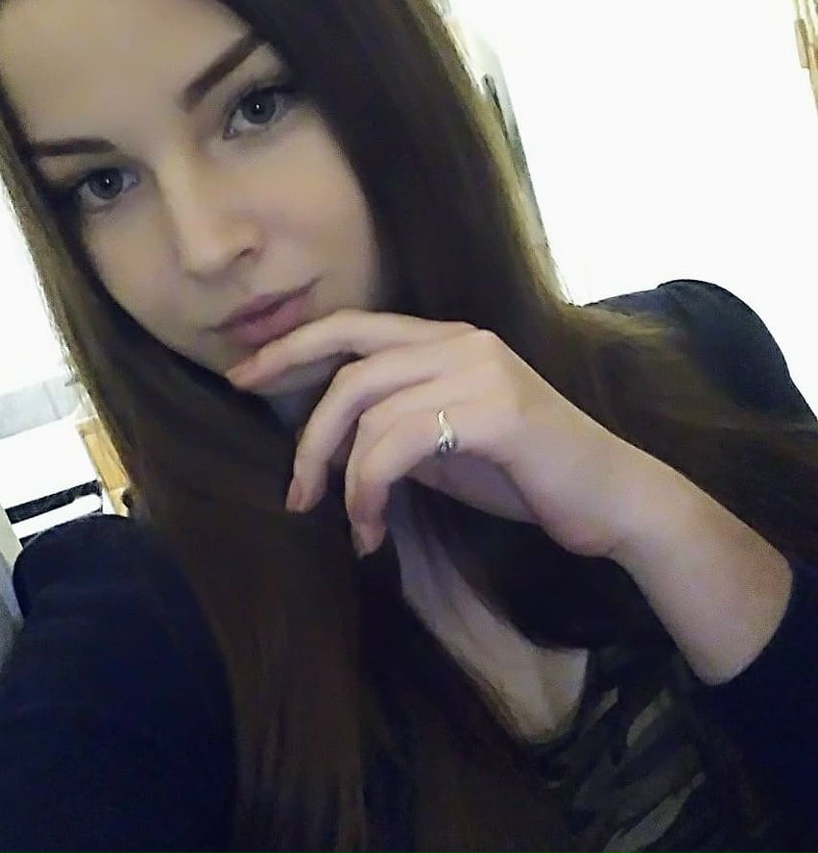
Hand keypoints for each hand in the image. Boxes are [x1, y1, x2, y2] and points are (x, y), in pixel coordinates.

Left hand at [226, 310, 648, 556]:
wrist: (613, 502)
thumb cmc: (527, 474)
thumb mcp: (446, 443)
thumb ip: (396, 425)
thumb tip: (334, 440)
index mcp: (448, 339)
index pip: (353, 327)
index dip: (292, 347)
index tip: (243, 377)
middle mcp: (460, 341)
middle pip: (349, 366)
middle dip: (305, 428)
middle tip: (292, 490)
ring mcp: (479, 370)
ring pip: (368, 410)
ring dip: (342, 478)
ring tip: (351, 525)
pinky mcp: (494, 410)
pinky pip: (397, 443)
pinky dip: (369, 489)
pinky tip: (375, 529)